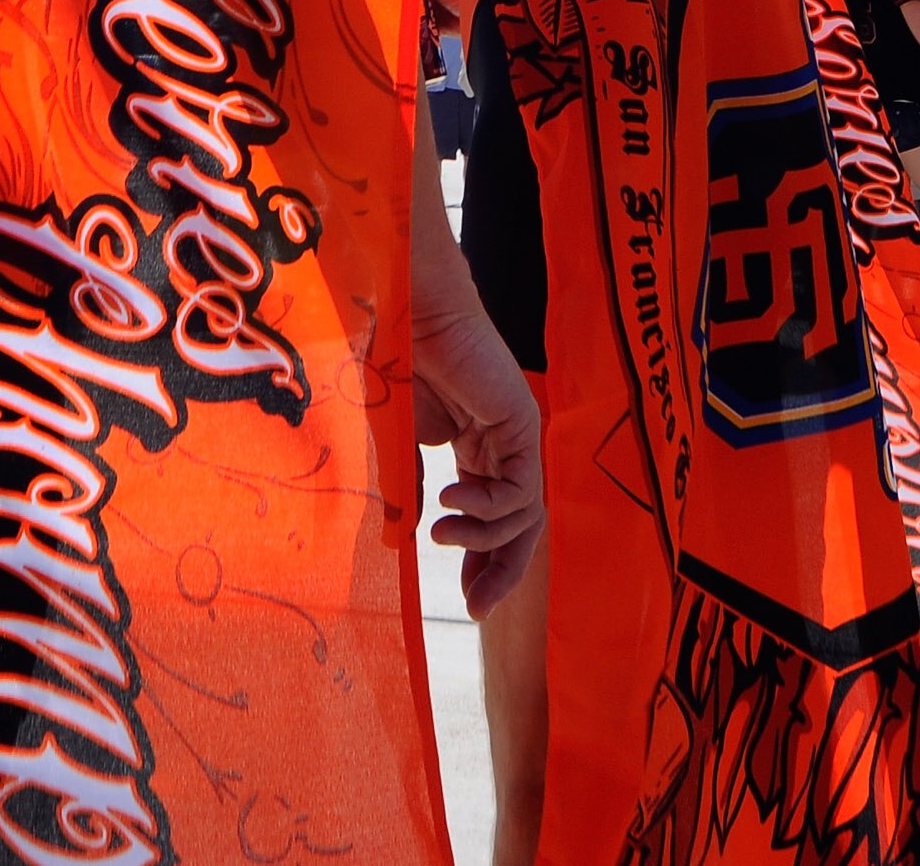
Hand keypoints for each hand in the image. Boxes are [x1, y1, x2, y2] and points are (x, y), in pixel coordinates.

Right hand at [412, 302, 544, 616]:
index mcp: (477, 449)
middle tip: (477, 606)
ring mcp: (517, 435)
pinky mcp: (523, 424)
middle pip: (521, 527)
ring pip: (524, 514)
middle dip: (500, 570)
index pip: (496, 519)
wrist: (408, 313)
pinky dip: (489, 506)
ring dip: (483, 537)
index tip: (470, 604)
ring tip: (442, 532)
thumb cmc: (395, 363)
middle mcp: (504, 446)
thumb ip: (411, 488)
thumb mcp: (398, 444)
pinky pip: (521, 489)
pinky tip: (452, 501)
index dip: (485, 562)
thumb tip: (407, 538)